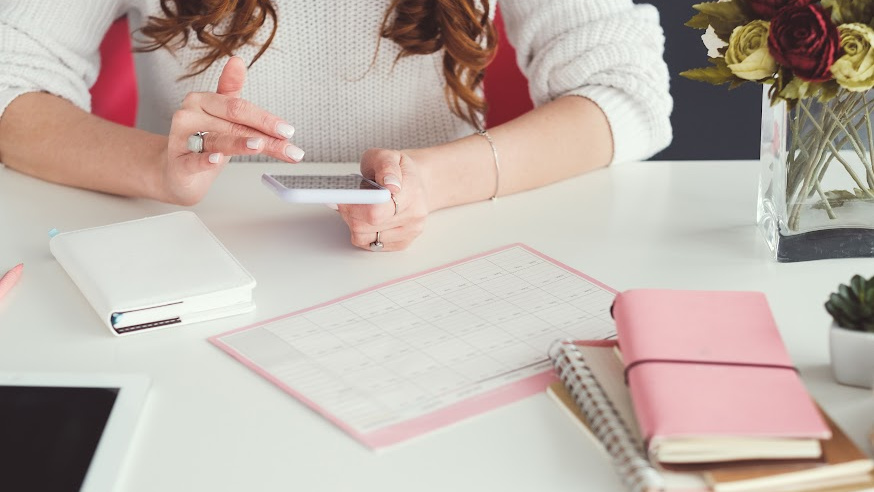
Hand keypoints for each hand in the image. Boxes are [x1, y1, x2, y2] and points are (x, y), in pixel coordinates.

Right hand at [159, 56, 304, 204]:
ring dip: (241, 144)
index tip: (287, 129)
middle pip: (233, 123)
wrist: (178, 171)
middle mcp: (191, 115)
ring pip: (217, 140)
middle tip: (287, 146)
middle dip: (265, 136)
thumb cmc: (205, 142)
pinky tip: (216, 159)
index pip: (239, 107)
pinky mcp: (177, 161)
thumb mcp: (223, 118)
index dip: (265, 118)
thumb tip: (237, 60)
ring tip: (259, 145)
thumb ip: (234, 94)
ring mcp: (182, 137)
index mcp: (204, 100)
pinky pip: (193, 160)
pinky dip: (205, 160)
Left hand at [337, 149, 429, 251]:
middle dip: (350, 213)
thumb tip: (389, 185)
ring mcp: (410, 231)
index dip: (354, 207)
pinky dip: (362, 233)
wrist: (416, 182)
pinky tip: (366, 219)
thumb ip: (386, 166)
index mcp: (412, 192)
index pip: (377, 211)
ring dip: (354, 224)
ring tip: (358, 208)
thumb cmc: (397, 169)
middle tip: (348, 199)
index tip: (344, 198)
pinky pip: (370, 245)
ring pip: (365, 238)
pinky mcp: (402, 243)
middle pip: (367, 226)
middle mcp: (415, 215)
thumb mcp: (387, 155)